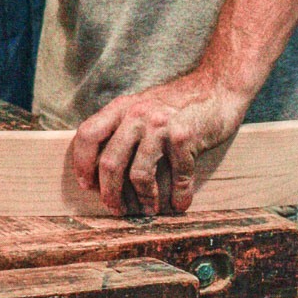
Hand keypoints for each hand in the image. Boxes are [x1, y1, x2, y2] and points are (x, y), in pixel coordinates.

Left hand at [71, 70, 250, 215]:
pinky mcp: (185, 137)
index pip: (87, 134)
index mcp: (121, 107)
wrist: (215, 87)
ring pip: (139, 174)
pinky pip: (177, 177)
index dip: (82, 164)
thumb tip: (102, 170)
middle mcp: (136, 114)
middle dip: (110, 193)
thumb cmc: (176, 104)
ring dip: (144, 200)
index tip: (87, 185)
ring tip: (149, 210)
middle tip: (117, 209)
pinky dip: (178, 197)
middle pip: (110, 162)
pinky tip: (179, 204)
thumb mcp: (140, 107)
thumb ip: (122, 129)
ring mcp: (160, 125)